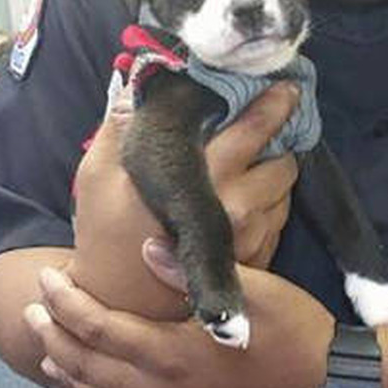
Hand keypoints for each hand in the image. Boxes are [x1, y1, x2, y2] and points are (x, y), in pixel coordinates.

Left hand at [24, 263, 333, 387]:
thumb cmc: (296, 332)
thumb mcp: (254, 289)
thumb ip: (193, 272)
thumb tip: (145, 248)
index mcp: (174, 354)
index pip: (99, 328)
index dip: (67, 302)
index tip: (49, 277)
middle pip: (89, 365)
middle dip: (55, 334)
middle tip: (35, 308)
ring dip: (70, 367)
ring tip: (48, 348)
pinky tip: (95, 381)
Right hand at [71, 81, 299, 318]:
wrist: (122, 302)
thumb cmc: (108, 234)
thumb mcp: (100, 175)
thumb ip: (120, 125)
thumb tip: (136, 85)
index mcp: (207, 178)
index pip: (258, 128)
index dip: (276, 103)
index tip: (287, 88)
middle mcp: (239, 206)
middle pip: (285, 161)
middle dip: (278, 144)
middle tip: (263, 133)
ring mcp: (252, 237)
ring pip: (286, 191)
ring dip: (273, 176)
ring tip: (249, 169)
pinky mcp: (259, 259)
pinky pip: (279, 220)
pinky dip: (269, 206)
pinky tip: (242, 202)